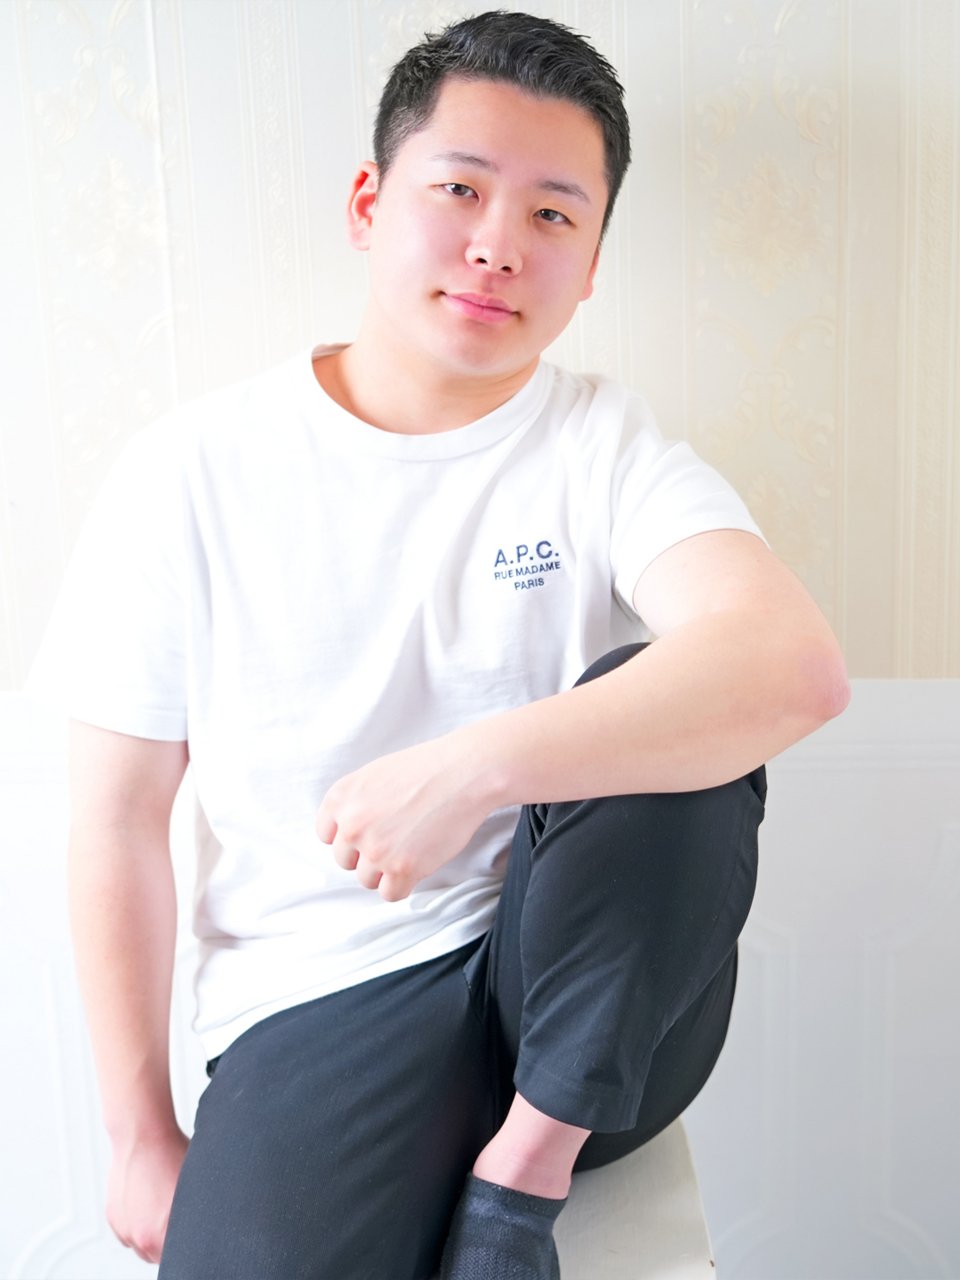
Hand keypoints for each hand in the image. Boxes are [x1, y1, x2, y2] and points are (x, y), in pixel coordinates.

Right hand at [107, 1126, 188, 1263]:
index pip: (179, 1255)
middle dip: (168, 1241)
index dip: (187, 1244)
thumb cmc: (172, 1156)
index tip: (189, 1231)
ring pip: (141, 1246)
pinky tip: (148, 1201)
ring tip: (160, 1205)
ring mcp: (125, 1229)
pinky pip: (128, 1232)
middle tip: (176, 1215)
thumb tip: (209, 1225)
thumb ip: (197, 1216)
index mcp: (163, 1235)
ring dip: (150, 1234)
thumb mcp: (196, 1187)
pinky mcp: (113, 1218)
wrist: (143, 1136)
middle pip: (158, 1256)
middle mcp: (141, 1238)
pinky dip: (137, 1223)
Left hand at [316, 734, 496, 900]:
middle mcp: (351, 825)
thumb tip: (346, 834)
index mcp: (340, 798)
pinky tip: (418, 863)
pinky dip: (403, 885)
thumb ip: (354, 804)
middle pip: (346, 860)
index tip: (370, 831)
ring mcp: (375, 849)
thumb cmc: (425, 769)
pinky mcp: (401, 869)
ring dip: (386, 870)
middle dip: (368, 854)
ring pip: (366, 879)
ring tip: (410, 848)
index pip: (326, 836)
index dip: (350, 836)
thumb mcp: (374, 775)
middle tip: (396, 838)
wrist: (464, 773)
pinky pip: (390, 894)